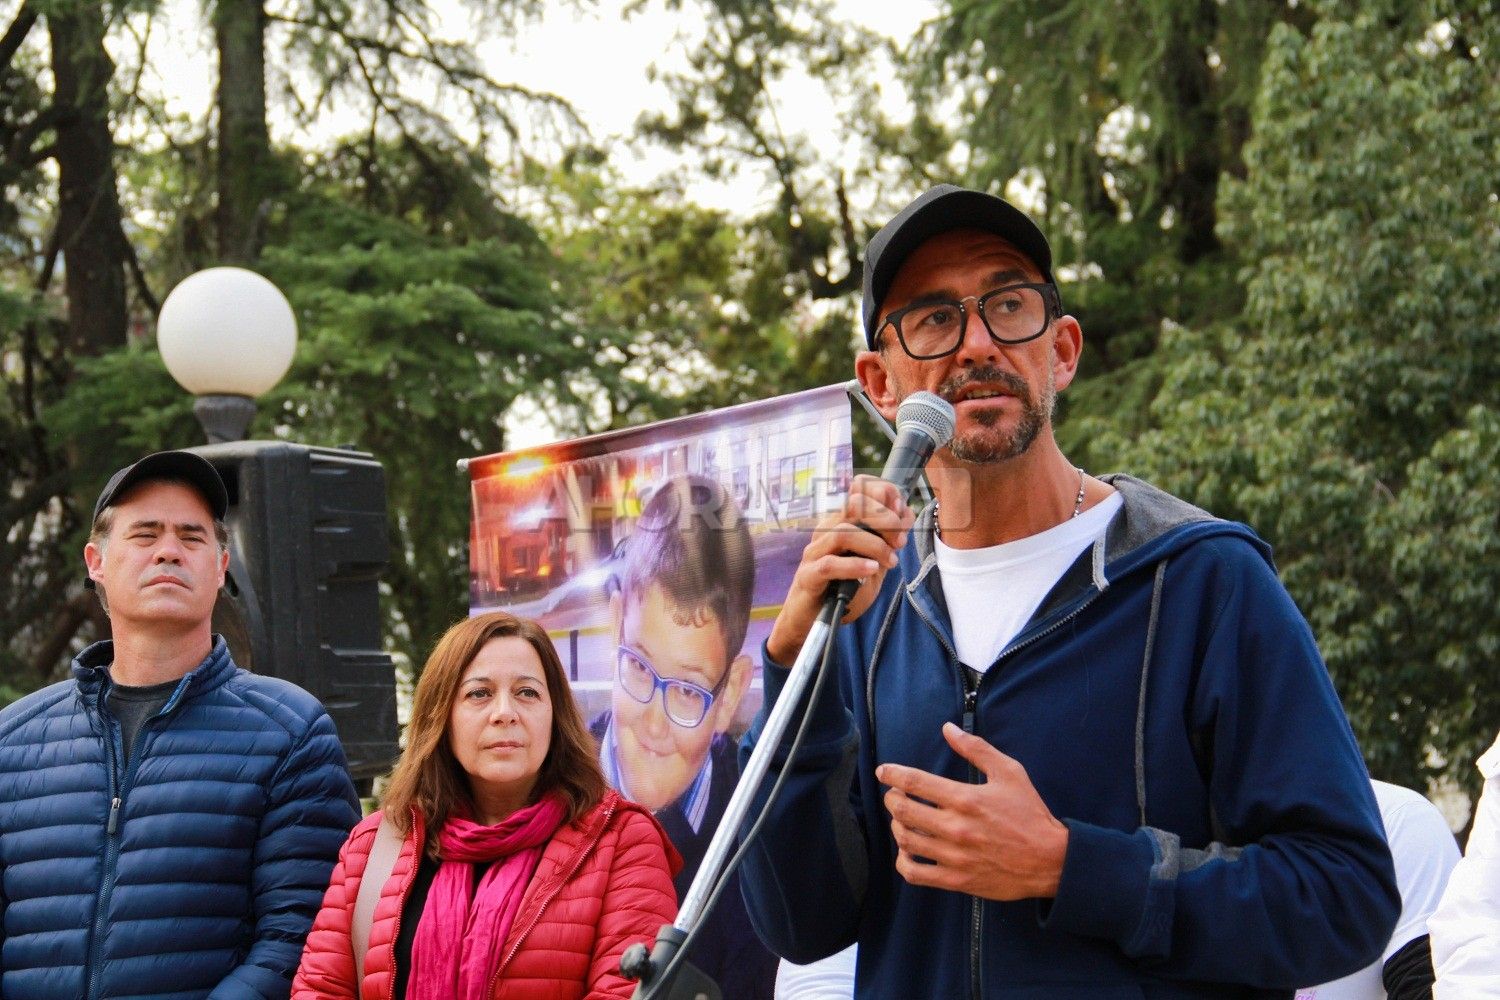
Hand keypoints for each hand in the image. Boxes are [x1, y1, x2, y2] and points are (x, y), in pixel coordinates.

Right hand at [765, 475, 914, 664]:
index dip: (884, 493)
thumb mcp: (873, 560)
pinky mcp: (808, 576)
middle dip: (885, 519)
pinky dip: (855, 565)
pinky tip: (871, 570)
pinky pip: (830, 564)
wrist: (813, 620)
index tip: (902, 515)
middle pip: (854, 503)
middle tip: (900, 541)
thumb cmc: (843, 587)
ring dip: (875, 545)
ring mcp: (815, 552)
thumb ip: (886, 538)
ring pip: (844, 532)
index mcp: (841, 521)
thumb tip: (903, 513)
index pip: (858, 486)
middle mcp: (826, 530)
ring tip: (890, 562)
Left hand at [875, 722, 1068, 900]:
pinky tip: (908, 852)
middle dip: (892, 799)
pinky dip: (903, 862)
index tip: (884, 772)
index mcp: (965, 799)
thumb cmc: (1030, 814)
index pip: (915, 782)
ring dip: (897, 826)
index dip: (892, 774)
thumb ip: (976, 748)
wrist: (1049, 860)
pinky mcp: (957, 880)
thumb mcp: (1009, 772)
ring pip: (906, 841)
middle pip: (904, 811)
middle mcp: (956, 828)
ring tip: (903, 819)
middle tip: (894, 795)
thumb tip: (948, 728)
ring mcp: (954, 856)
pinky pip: (915, 874)